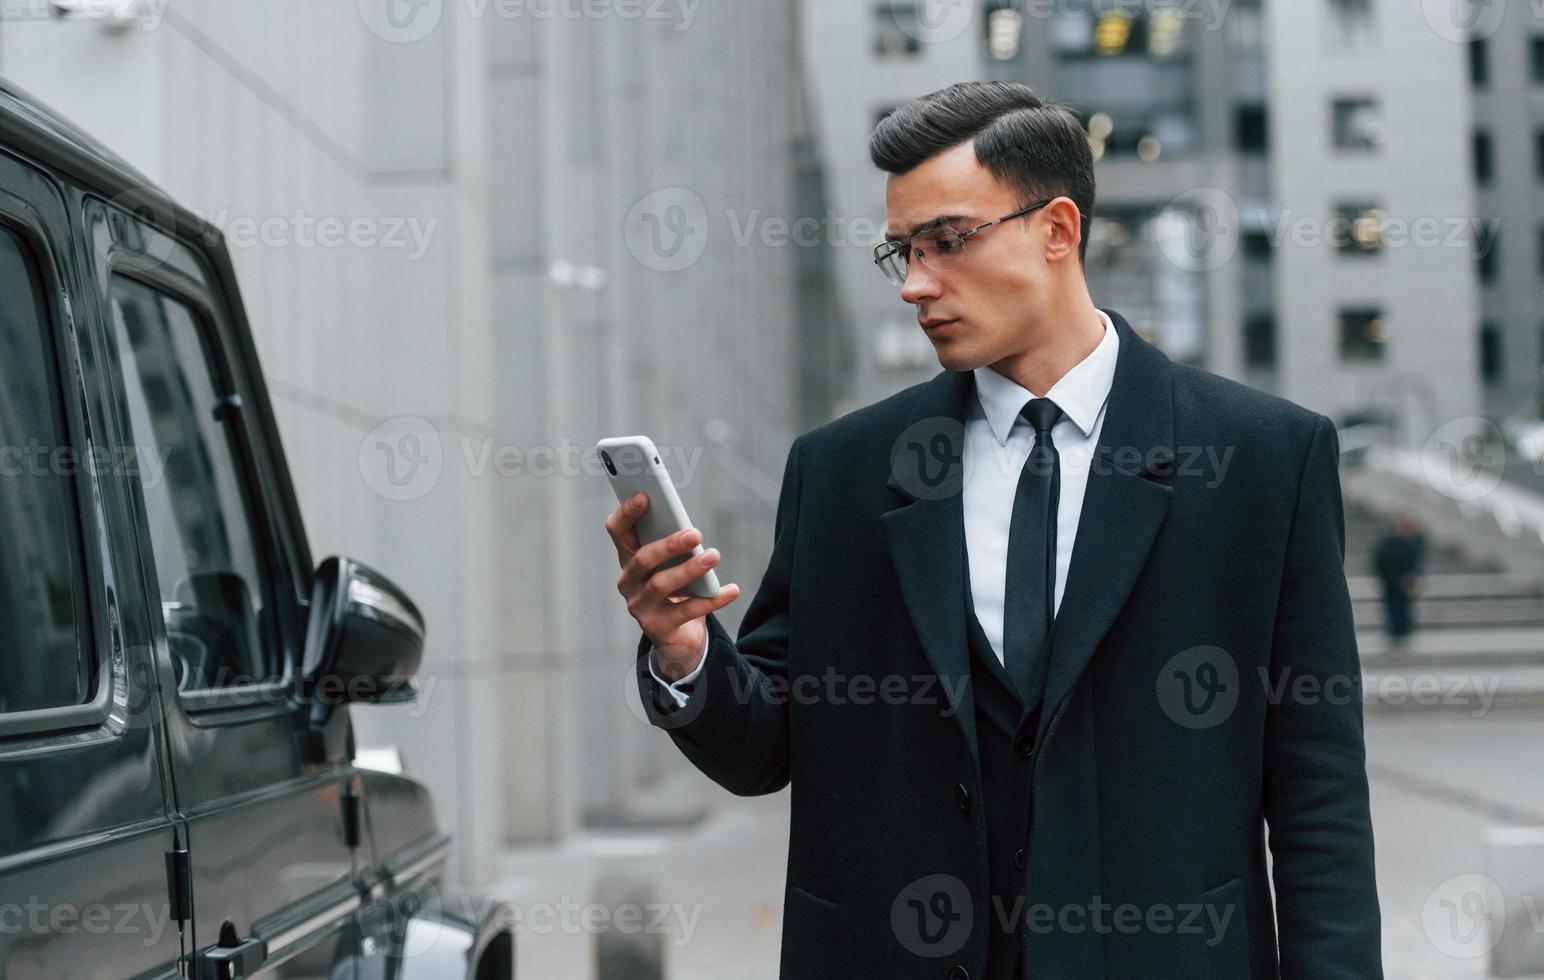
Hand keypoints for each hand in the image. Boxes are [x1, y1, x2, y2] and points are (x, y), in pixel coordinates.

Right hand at [605, 491, 740, 679]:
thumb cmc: (675, 588)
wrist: (676, 635)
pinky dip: (712, 600)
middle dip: (669, 544)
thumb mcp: (671, 564)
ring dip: (689, 569)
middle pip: (642, 558)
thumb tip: (690, 530)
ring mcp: (640, 606)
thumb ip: (673, 545)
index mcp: (629, 558)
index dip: (627, 513)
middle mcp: (628, 582)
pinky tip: (731, 590)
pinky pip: (686, 611)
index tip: (646, 495)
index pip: (617, 531)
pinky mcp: (657, 627)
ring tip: (714, 556)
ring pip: (661, 584)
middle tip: (695, 533)